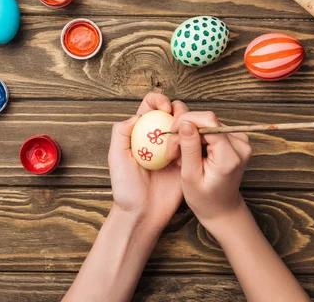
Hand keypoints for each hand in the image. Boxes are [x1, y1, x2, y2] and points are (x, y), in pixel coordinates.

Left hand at [108, 93, 188, 232]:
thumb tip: (137, 116)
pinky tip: (191, 151)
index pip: (150, 106)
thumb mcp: (116, 159)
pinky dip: (197, 142)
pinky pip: (196, 144)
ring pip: (187, 125)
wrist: (143, 214)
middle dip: (178, 111)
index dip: (158, 100)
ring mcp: (175, 148)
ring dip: (188, 126)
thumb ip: (120, 133)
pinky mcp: (188, 160)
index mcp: (140, 132)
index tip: (164, 108)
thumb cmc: (126, 189)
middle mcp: (159, 137)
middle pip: (173, 111)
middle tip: (176, 124)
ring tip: (182, 142)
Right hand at [166, 112, 251, 229]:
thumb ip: (189, 148)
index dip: (186, 122)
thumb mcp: (190, 176)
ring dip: (191, 135)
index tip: (171, 136)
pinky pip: (213, 128)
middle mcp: (240, 145)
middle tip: (173, 152)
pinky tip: (193, 152)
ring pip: (208, 123)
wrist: (222, 208)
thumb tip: (185, 123)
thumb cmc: (204, 198)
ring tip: (182, 156)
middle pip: (208, 120)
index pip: (208, 122)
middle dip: (186, 130)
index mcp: (230, 156)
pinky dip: (199, 137)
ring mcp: (241, 141)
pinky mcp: (238, 139)